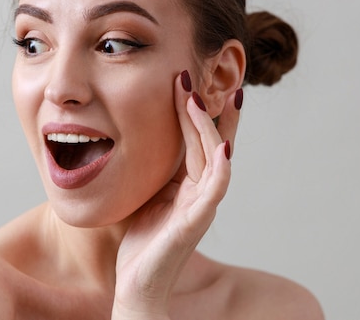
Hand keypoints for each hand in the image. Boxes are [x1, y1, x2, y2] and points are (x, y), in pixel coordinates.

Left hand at [112, 71, 241, 318]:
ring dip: (209, 126)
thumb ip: (153, 171)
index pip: (199, 139)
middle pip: (210, 140)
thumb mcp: (145, 195)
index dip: (200, 110)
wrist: (136, 284)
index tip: (193, 80)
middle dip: (204, 107)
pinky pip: (217, 187)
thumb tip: (138, 139)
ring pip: (215, 156)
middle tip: (194, 74)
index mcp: (187, 184)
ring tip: (198, 97)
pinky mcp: (198, 220)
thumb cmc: (141, 242)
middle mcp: (200, 190)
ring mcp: (202, 204)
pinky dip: (221, 164)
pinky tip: (223, 143)